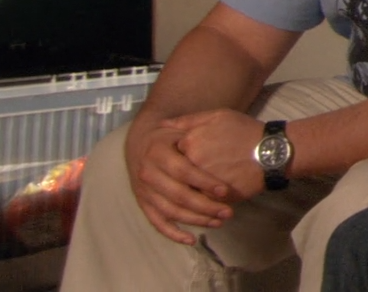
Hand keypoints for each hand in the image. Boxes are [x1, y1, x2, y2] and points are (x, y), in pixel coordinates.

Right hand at [124, 118, 233, 243]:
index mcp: (157, 152)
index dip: (204, 182)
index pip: (183, 171)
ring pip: (171, 211)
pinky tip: (192, 239)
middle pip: (178, 195)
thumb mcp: (179, 127)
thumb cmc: (168, 137)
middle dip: (205, 206)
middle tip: (228, 212)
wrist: (139, 144)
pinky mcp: (143, 204)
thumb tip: (216, 132)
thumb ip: (194, 130)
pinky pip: (157, 223)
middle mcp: (147, 173)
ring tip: (219, 222)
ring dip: (196, 220)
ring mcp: (144, 191)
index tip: (225, 191)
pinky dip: (173, 233)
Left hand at [160, 109, 270, 200]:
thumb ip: (188, 120)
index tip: (194, 155)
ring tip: (210, 185)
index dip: (181, 155)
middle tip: (204, 169)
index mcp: (189, 142)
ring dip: (194, 190)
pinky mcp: (215, 199)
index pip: (171, 154)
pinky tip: (216, 195)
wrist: (272, 152)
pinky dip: (206, 200)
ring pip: (188, 190)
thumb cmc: (246, 131)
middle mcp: (191, 163)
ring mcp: (202, 182)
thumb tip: (163, 125)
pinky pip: (203, 202)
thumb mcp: (219, 115)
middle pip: (177, 174)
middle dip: (186, 174)